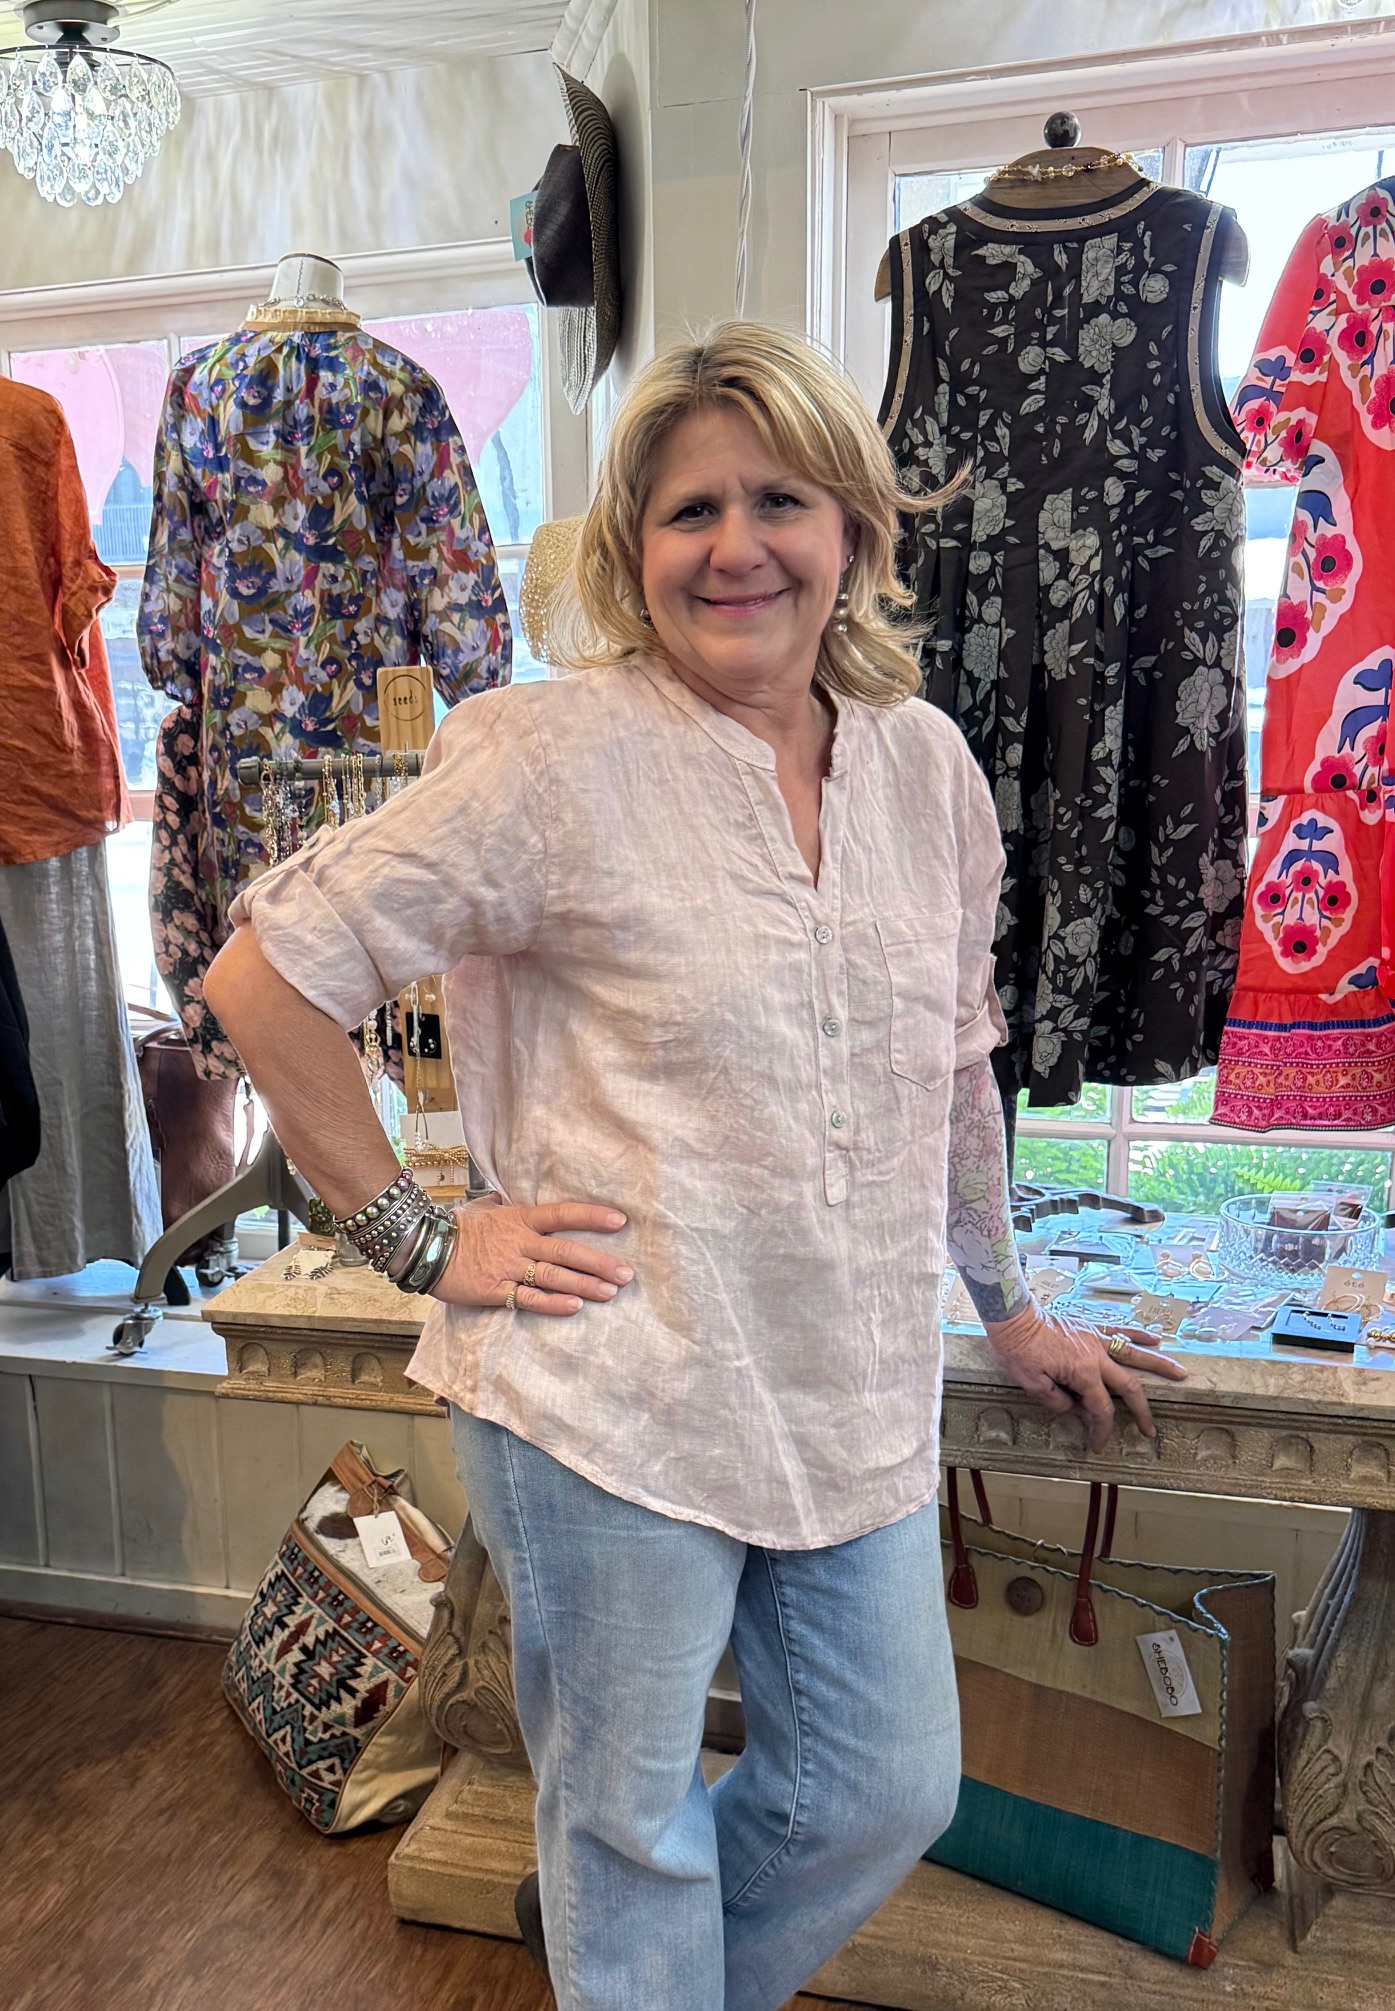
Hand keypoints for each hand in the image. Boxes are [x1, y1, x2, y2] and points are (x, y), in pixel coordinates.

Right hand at [431, 1195, 633, 1316]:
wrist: (425, 1248)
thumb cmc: (461, 1228)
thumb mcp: (489, 1209)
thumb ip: (513, 1207)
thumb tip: (528, 1199)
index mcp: (520, 1219)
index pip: (562, 1214)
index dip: (591, 1217)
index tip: (620, 1221)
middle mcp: (519, 1242)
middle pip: (566, 1251)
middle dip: (599, 1262)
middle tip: (627, 1274)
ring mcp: (508, 1268)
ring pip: (552, 1277)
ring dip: (584, 1285)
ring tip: (610, 1292)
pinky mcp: (495, 1291)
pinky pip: (528, 1299)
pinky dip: (552, 1303)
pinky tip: (574, 1306)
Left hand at [982, 1296, 1187, 1450]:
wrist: (1013, 1316)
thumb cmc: (1019, 1350)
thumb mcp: (1031, 1383)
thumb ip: (1057, 1401)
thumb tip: (1073, 1407)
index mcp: (1083, 1373)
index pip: (1101, 1409)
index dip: (1103, 1431)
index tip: (1099, 1446)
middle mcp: (1096, 1356)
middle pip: (1129, 1386)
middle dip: (1142, 1411)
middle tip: (1151, 1429)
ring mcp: (1096, 1338)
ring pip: (1135, 1353)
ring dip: (1159, 1365)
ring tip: (1181, 1374)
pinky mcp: (1090, 1325)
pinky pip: (1120, 1329)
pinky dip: (1139, 1334)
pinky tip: (1156, 1338)